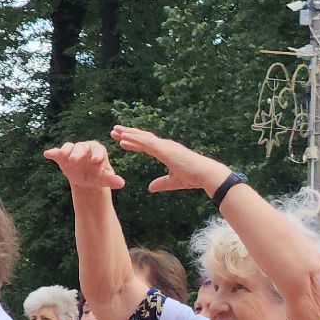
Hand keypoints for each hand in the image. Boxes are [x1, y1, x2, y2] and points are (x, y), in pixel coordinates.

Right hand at [42, 140, 126, 189]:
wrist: (85, 180)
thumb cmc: (97, 176)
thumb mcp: (104, 179)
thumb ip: (112, 180)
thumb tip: (122, 183)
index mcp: (98, 150)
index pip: (98, 149)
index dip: (97, 154)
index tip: (96, 160)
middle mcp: (85, 147)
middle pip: (82, 147)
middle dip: (79, 152)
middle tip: (75, 159)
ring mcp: (73, 150)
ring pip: (69, 147)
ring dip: (66, 151)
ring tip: (62, 155)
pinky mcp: (62, 155)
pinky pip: (57, 152)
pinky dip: (52, 152)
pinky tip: (47, 154)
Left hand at [110, 126, 229, 194]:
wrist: (205, 175)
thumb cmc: (193, 177)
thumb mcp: (173, 182)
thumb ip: (161, 183)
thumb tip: (150, 188)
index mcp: (166, 152)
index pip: (146, 145)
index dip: (134, 142)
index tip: (121, 141)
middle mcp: (165, 146)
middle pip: (142, 137)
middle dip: (128, 134)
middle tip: (114, 130)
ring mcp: (165, 146)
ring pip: (142, 138)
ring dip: (127, 134)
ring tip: (114, 131)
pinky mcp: (165, 149)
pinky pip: (146, 143)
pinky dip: (134, 140)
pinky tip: (123, 138)